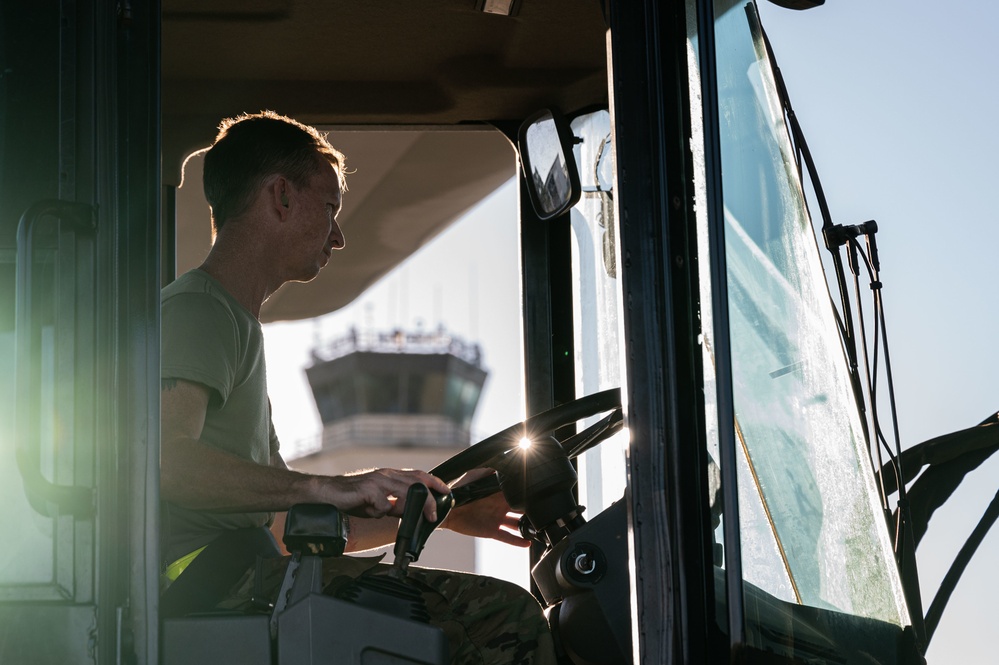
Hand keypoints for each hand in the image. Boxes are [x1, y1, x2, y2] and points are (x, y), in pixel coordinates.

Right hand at [317, 468, 450, 522]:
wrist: (327, 493)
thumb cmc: (353, 497)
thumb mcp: (378, 501)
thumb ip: (394, 505)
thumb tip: (409, 512)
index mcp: (390, 476)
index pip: (418, 475)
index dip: (434, 482)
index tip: (446, 491)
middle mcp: (386, 475)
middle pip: (416, 481)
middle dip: (430, 496)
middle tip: (435, 513)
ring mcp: (377, 480)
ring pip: (405, 490)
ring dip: (414, 505)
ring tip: (421, 516)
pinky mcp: (367, 489)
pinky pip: (383, 504)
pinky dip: (382, 512)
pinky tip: (372, 512)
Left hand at [441, 469, 530, 547]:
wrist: (447, 508)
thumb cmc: (459, 489)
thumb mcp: (474, 475)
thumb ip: (488, 471)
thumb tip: (502, 462)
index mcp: (497, 493)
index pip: (516, 493)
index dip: (526, 494)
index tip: (538, 494)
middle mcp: (500, 506)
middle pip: (520, 509)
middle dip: (531, 510)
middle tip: (543, 511)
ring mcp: (497, 519)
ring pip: (517, 524)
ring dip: (527, 526)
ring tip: (539, 528)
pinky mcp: (491, 531)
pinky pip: (507, 537)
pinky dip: (517, 541)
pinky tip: (527, 542)